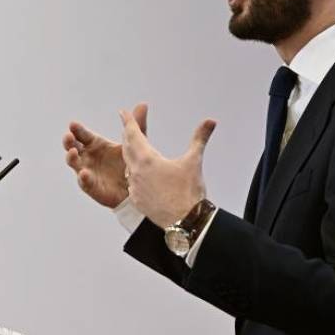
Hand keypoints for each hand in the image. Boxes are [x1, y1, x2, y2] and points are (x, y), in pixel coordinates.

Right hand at [63, 103, 147, 208]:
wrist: (138, 187)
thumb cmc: (132, 163)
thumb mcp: (136, 142)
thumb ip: (137, 125)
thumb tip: (143, 104)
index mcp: (96, 145)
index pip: (82, 134)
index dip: (77, 129)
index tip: (73, 124)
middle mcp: (89, 157)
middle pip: (73, 147)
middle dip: (68, 141)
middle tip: (68, 136)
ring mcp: (89, 172)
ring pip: (75, 164)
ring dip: (71, 158)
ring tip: (73, 153)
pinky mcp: (93, 187)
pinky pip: (85, 183)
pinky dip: (83, 178)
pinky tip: (84, 173)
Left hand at [120, 108, 216, 227]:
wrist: (185, 221)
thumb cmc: (188, 193)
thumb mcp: (194, 161)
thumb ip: (200, 138)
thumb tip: (210, 121)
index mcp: (148, 159)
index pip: (134, 134)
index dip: (129, 122)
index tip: (123, 112)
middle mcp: (137, 172)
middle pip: (127, 148)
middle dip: (128, 135)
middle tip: (127, 126)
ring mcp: (135, 187)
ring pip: (128, 165)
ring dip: (129, 154)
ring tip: (132, 147)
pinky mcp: (138, 200)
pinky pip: (131, 181)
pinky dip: (133, 172)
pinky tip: (137, 173)